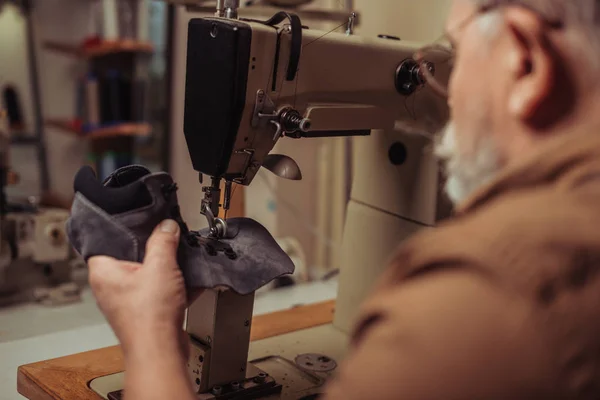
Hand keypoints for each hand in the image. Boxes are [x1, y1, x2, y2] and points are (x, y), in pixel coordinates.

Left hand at [88, 220, 188, 356]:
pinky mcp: (146, 313)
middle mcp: (111, 288)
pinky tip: (191, 281)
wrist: (162, 350)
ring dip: (166, 270)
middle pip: (132, 258)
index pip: (106, 242)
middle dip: (153, 250)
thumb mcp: (161, 266)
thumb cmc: (149, 317)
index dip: (125, 231)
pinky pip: (160, 293)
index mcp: (103, 273)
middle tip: (166, 240)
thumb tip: (166, 226)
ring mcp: (129, 302)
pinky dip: (175, 287)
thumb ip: (163, 241)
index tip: (141, 223)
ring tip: (181, 261)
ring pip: (148, 276)